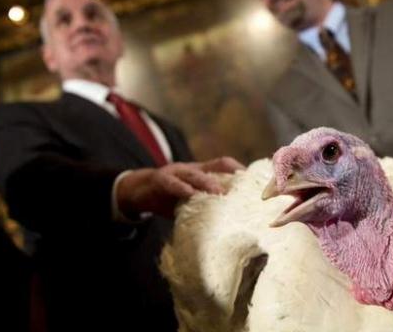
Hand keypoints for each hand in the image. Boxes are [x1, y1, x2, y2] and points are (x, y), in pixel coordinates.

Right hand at [116, 156, 244, 218]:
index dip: (239, 170)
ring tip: (218, 191)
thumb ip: (205, 207)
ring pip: (194, 174)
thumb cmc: (169, 199)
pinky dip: (181, 188)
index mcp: (201, 172)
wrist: (137, 191)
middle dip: (230, 176)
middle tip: (243, 189)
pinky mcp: (159, 179)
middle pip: (215, 167)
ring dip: (207, 182)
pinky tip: (189, 194)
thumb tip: (229, 228)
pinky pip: (171, 183)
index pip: (224, 165)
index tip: (255, 181)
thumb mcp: (190, 201)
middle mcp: (191, 168)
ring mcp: (175, 172)